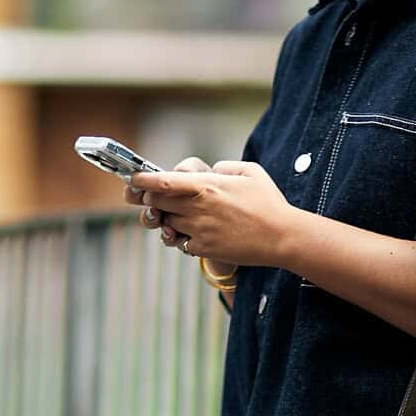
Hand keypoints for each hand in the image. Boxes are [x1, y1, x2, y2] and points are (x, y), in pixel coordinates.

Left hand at [128, 157, 290, 272]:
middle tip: (149, 197)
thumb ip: (224, 166)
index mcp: (207, 186)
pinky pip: (181, 242)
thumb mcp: (250, 172)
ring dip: (168, 218)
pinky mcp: (204, 248)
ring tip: (180, 215)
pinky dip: (183, 237)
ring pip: (167, 223)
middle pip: (157, 202)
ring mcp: (199, 230)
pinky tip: (196, 233)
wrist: (282, 237)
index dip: (142, 180)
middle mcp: (198, 208)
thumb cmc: (269, 202)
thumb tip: (208, 171)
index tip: (133, 178)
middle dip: (149, 199)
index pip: (163, 182)